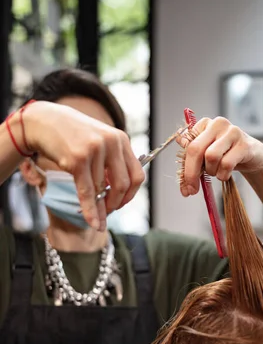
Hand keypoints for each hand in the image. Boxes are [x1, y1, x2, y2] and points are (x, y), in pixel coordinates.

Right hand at [24, 101, 144, 229]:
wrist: (43, 121)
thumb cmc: (72, 135)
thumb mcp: (99, 141)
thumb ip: (112, 162)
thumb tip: (120, 193)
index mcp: (121, 139)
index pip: (137, 174)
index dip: (131, 194)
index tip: (122, 203)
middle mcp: (111, 143)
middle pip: (123, 185)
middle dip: (116, 204)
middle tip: (108, 212)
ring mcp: (95, 150)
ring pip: (102, 191)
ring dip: (100, 210)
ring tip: (98, 221)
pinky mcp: (78, 159)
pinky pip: (87, 192)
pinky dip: (90, 211)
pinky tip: (92, 222)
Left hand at [178, 116, 262, 196]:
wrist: (254, 157)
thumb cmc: (227, 155)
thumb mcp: (206, 157)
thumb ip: (192, 161)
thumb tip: (180, 171)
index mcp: (205, 124)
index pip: (187, 145)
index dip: (184, 167)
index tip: (185, 185)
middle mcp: (217, 124)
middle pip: (195, 149)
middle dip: (191, 173)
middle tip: (192, 190)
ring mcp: (232, 132)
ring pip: (211, 156)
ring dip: (212, 171)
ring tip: (217, 173)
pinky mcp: (244, 144)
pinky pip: (226, 164)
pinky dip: (223, 174)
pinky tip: (226, 174)